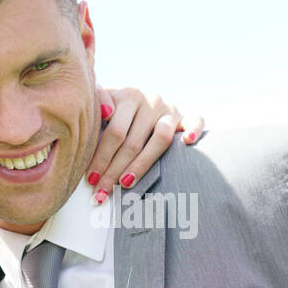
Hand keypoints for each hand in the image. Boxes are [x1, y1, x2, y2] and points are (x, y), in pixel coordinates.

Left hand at [85, 87, 203, 198]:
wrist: (137, 101)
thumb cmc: (114, 109)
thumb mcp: (102, 102)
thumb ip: (98, 101)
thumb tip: (106, 113)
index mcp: (129, 96)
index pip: (115, 132)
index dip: (101, 158)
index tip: (91, 180)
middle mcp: (152, 101)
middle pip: (134, 141)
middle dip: (115, 170)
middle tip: (103, 191)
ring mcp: (170, 110)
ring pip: (161, 139)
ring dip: (141, 165)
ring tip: (126, 183)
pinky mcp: (185, 118)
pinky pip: (195, 121)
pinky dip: (194, 130)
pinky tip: (188, 142)